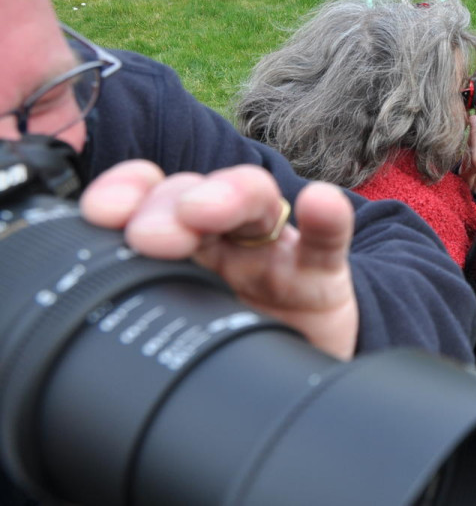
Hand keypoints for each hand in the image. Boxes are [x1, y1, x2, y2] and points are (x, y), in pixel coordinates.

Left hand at [80, 161, 357, 359]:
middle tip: (149, 236)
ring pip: (252, 201)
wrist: (299, 370)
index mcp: (174, 250)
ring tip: (207, 208)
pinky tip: (319, 204)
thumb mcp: (177, 328)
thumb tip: (62, 320)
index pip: (144, 200)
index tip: (101, 212)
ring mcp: (272, 251)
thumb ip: (138, 309)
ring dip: (227, 195)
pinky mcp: (320, 273)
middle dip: (166, 206)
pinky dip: (324, 218)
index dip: (122, 193)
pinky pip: (325, 239)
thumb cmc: (230, 343)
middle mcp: (220, 239)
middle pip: (193, 196)